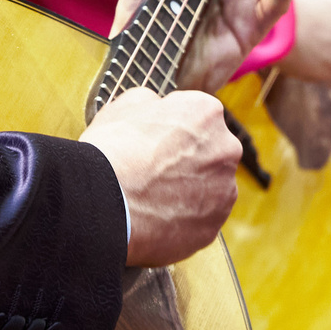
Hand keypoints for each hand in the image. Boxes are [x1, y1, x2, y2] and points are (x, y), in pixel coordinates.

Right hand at [82, 86, 240, 266]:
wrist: (104, 201)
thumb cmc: (111, 150)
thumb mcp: (125, 106)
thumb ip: (152, 102)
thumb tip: (156, 107)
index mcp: (207, 112)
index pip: (198, 118)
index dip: (173, 131)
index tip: (156, 143)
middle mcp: (226, 149)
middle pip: (210, 153)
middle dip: (188, 161)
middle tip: (155, 172)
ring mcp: (224, 191)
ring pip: (209, 189)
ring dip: (188, 191)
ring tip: (153, 199)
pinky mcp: (213, 226)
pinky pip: (200, 220)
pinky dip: (183, 220)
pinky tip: (157, 218)